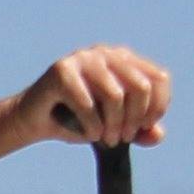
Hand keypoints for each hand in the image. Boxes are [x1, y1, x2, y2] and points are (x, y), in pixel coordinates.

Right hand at [23, 47, 169, 151]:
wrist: (34, 121)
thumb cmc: (78, 121)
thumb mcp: (114, 127)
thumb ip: (139, 130)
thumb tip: (157, 135)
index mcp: (125, 60)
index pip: (159, 79)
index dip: (157, 107)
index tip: (143, 128)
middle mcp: (107, 53)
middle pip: (141, 87)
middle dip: (134, 120)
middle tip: (121, 138)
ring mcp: (83, 58)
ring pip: (115, 96)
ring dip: (113, 126)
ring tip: (106, 139)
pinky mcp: (61, 70)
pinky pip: (88, 104)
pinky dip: (92, 127)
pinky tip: (88, 134)